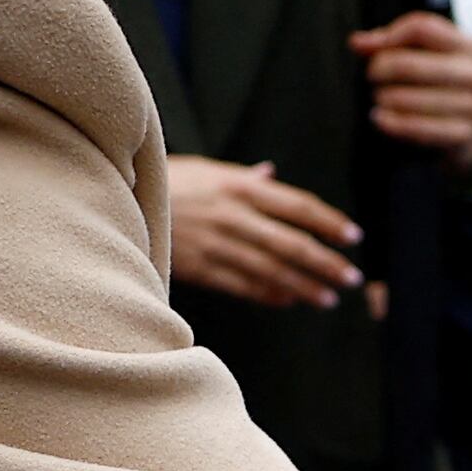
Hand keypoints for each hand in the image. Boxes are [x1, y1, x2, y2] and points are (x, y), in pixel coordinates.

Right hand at [165, 156, 361, 310]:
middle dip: (326, 263)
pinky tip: (289, 301)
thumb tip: (270, 174)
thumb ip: (243, 177)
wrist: (118, 199)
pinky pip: (242, 285)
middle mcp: (232, 215)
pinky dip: (268, 294)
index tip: (353, 237)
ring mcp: (216, 243)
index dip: (329, 222)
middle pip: (291, 243)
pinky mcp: (199, 267)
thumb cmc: (165, 181)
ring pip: (271, 270)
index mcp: (238, 186)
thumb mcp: (206, 169)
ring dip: (304, 286)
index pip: (297, 205)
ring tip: (328, 298)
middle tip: (352, 278)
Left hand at [349, 11, 471, 177]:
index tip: (372, 48)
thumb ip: (391, 44)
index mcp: (466, 46)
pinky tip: (380, 118)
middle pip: (407, 64)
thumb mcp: (429, 58)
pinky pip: (415, 127)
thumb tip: (357, 42)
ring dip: (384, 99)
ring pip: (406, 98)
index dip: (389, 36)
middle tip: (372, 76)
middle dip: (379, 70)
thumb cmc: (444, 87)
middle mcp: (471, 73)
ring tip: (380, 99)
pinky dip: (391, 123)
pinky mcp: (461, 134)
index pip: (420, 28)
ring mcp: (469, 105)